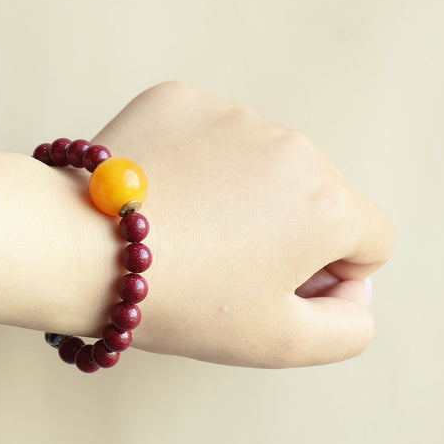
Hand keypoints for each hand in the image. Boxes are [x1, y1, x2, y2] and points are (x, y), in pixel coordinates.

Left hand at [82, 81, 395, 366]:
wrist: (75, 249)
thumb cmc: (178, 301)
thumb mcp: (280, 343)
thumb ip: (347, 326)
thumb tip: (351, 288)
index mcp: (327, 205)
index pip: (368, 242)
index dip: (326, 277)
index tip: (270, 291)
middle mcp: (291, 145)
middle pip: (314, 199)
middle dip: (282, 235)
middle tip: (217, 268)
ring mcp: (232, 114)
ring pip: (259, 164)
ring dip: (237, 196)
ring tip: (181, 231)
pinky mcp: (179, 99)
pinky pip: (207, 137)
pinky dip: (193, 164)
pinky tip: (159, 197)